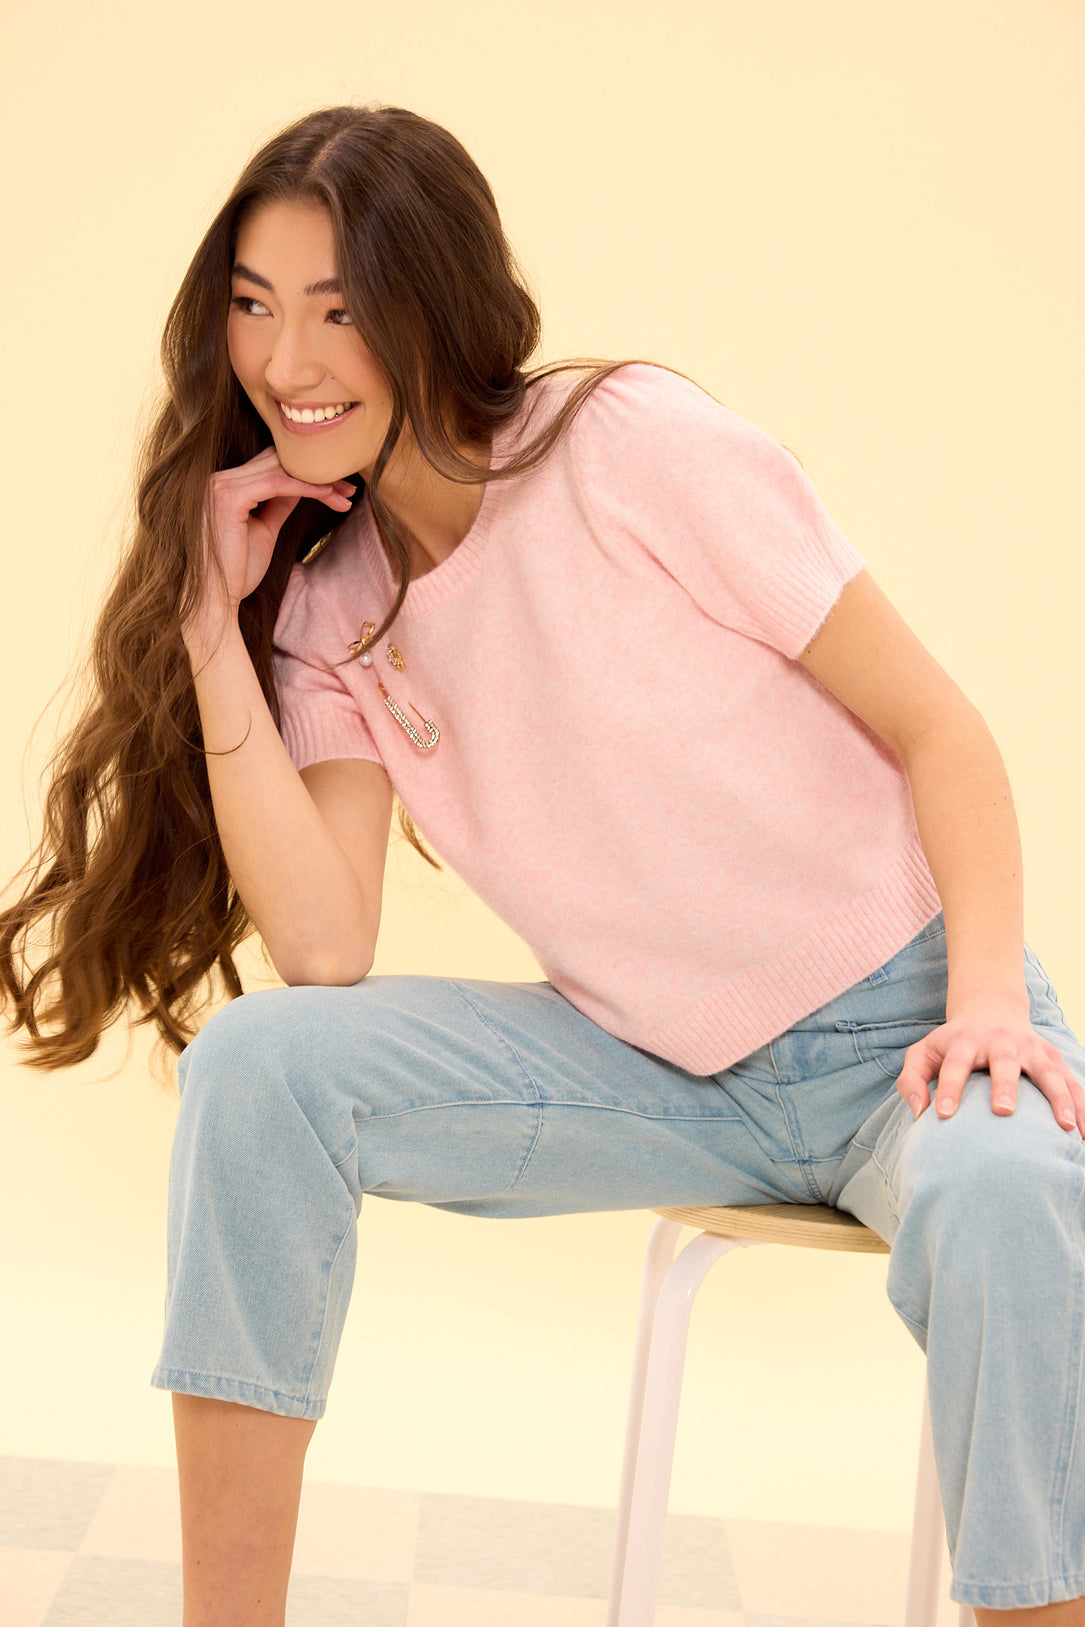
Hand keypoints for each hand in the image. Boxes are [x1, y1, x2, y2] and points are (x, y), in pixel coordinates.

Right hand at [184, 448, 355, 653]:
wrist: (216, 600)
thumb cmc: (237, 572)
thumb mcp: (264, 531)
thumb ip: (278, 505)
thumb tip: (299, 487)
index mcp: (226, 486)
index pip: (272, 466)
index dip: (307, 472)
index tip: (339, 487)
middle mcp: (220, 479)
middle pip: (279, 461)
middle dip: (318, 472)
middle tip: (350, 487)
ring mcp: (222, 486)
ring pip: (281, 470)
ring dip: (318, 480)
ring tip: (346, 494)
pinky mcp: (230, 497)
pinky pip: (277, 484)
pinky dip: (307, 487)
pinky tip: (329, 495)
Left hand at [896, 998, 1084, 1133]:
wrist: (990, 1010)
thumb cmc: (953, 1043)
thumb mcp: (924, 1052)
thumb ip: (911, 1080)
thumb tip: (918, 1113)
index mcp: (966, 1041)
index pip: (955, 1065)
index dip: (949, 1088)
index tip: (944, 1114)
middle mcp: (1000, 1043)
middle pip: (1003, 1063)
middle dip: (1004, 1086)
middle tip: (1003, 1111)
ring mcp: (1031, 1049)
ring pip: (1048, 1072)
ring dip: (1058, 1098)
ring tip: (1066, 1127)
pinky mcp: (1053, 1058)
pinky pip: (1071, 1083)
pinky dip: (1081, 1106)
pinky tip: (1084, 1134)